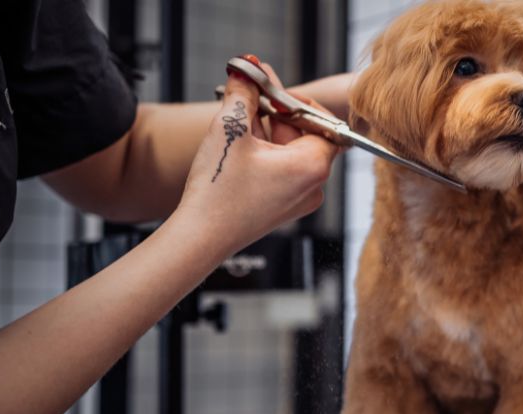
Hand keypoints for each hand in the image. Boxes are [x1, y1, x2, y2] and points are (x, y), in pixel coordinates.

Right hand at [177, 64, 339, 254]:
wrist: (200, 237)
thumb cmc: (218, 192)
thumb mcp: (230, 129)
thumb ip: (244, 93)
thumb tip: (248, 68)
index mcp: (313, 166)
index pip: (322, 120)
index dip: (295, 100)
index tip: (269, 89)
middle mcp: (314, 185)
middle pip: (306, 133)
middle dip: (277, 113)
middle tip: (249, 95)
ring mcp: (300, 198)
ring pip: (291, 150)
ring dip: (268, 130)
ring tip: (239, 121)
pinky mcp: (285, 206)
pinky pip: (283, 169)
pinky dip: (266, 152)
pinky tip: (241, 145)